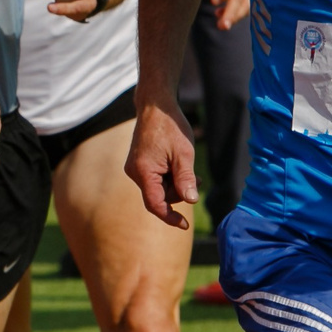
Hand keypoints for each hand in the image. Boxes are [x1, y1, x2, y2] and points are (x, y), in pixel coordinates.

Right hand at [125, 93, 197, 227]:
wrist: (156, 106)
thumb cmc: (171, 127)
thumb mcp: (184, 154)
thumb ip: (186, 179)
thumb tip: (190, 201)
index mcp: (143, 171)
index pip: (155, 204)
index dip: (170, 217)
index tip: (185, 225)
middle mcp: (134, 172)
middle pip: (158, 196)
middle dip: (179, 192)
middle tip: (197, 180)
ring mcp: (134, 168)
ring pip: (158, 188)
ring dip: (175, 184)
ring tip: (190, 169)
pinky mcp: (138, 164)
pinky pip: (154, 179)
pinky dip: (168, 177)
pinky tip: (179, 166)